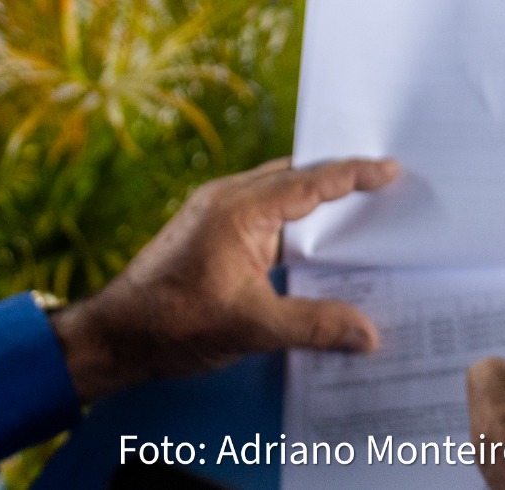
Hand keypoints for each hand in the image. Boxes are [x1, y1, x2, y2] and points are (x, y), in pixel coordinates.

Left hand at [51, 157, 398, 402]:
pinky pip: (264, 213)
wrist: (113, 335)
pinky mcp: (211, 232)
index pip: (309, 181)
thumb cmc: (170, 323)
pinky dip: (294, 220)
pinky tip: (313, 245)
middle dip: (340, 178)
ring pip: (279, 193)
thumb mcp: (250, 327)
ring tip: (359, 208)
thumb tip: (368, 334)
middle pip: (296, 177)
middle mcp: (227, 199)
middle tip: (385, 182)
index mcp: (239, 208)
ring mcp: (216, 213)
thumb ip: (314, 325)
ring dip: (316, 199)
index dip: (354, 174)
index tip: (391, 168)